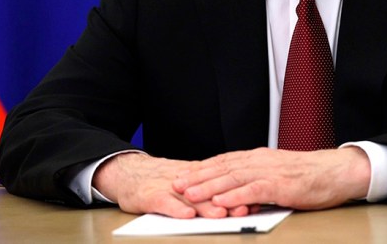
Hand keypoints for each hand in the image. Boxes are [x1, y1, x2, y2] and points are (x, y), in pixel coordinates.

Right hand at [92, 153, 252, 217]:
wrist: (128, 172)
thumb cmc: (161, 180)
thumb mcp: (188, 181)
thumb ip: (209, 190)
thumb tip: (241, 198)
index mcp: (197, 176)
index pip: (222, 182)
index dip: (239, 191)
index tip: (257, 198)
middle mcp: (186, 181)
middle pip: (210, 190)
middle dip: (228, 200)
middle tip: (246, 208)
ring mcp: (168, 188)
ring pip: (190, 197)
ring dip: (207, 206)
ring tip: (221, 213)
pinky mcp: (150, 196)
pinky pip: (164, 203)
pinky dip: (176, 209)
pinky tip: (187, 215)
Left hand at [171, 147, 370, 211]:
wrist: (336, 171)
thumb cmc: (309, 176)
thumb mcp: (278, 175)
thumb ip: (256, 182)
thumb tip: (236, 196)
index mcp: (259, 158)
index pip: (224, 161)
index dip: (202, 168)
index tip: (183, 175)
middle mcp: (260, 160)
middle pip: (222, 167)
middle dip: (197, 176)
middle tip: (176, 183)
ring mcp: (269, 171)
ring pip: (232, 177)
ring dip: (209, 186)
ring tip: (190, 193)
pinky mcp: (279, 184)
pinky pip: (253, 189)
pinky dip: (235, 195)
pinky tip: (221, 201)